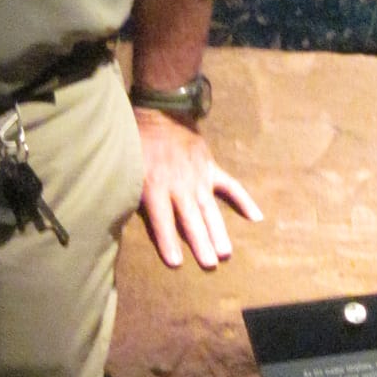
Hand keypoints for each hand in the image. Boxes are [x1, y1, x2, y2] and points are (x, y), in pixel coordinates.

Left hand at [134, 109, 262, 270]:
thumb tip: (119, 215)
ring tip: (226, 252)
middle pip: (191, 219)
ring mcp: (199, 176)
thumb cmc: (139, 143)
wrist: (161, 112)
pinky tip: (256, 217)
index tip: (176, 263)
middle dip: (200, 242)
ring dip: (219, 231)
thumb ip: (129, 191)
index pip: (162, 220)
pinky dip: (244, 201)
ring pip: (210, 208)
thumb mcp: (127, 167)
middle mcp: (180, 184)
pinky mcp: (212, 168)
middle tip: (210, 264)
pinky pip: (231, 186)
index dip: (168, 242)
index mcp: (156, 185)